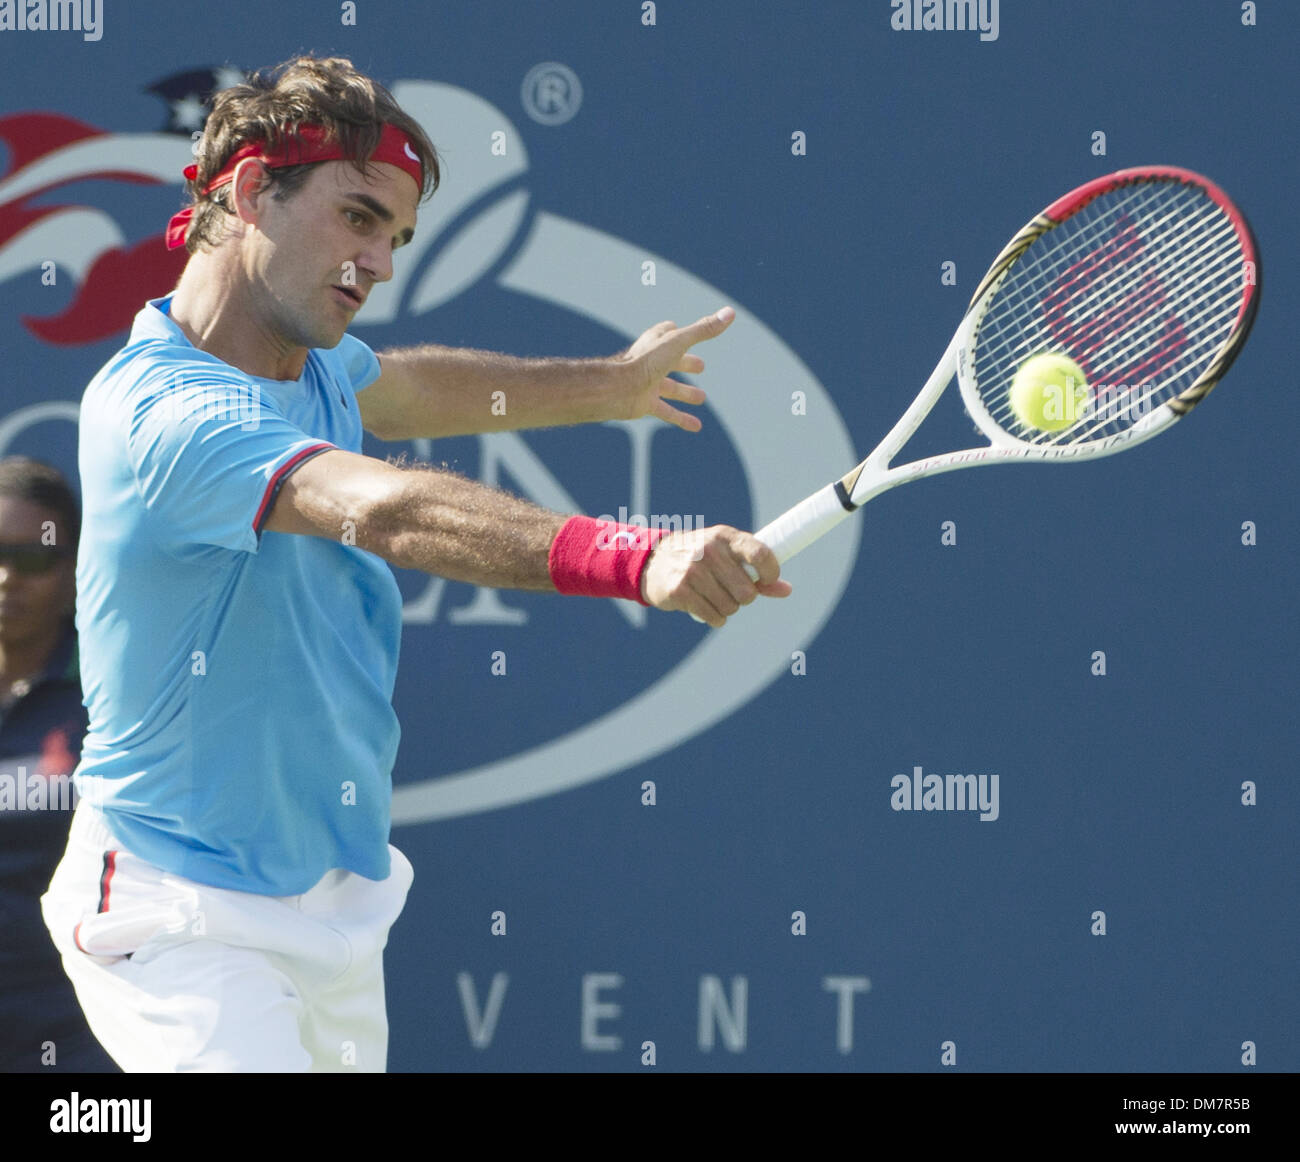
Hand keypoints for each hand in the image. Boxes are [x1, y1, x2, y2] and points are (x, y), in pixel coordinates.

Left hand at [614, 307, 735, 431]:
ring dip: (685, 393)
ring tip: (701, 398)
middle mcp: (650, 362)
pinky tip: (696, 426)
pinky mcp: (645, 404)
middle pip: (670, 362)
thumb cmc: (646, 361)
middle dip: (685, 363)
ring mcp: (647, 383)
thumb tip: (730, 313)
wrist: (618, 389)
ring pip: (669, 388)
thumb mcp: (679, 342)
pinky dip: (681, 418)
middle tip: (701, 367)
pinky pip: (666, 412)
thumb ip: (704, 330)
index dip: (676, 332)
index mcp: (655, 343)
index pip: (667, 333)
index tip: (683, 332)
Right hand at [640, 524, 790, 626]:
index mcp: (725, 537)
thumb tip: (787, 589)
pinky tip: (704, 605)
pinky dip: (714, 617)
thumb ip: (757, 571)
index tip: (767, 579)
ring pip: (731, 607)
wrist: (654, 561)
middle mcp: (709, 551)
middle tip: (730, 590)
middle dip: (743, 597)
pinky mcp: (680, 591)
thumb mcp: (728, 555)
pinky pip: (714, 617)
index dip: (771, 573)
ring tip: (713, 596)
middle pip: (747, 592)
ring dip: (726, 608)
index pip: (760, 555)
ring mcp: (692, 571)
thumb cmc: (701, 559)